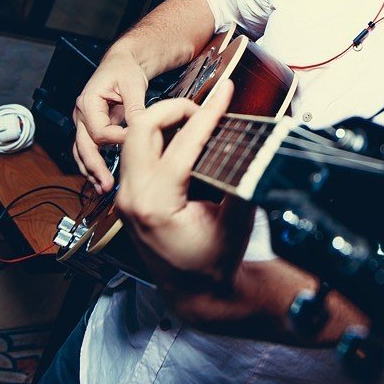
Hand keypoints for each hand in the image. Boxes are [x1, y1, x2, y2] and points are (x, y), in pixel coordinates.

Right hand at [73, 45, 150, 191]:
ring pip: (81, 150)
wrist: (121, 63)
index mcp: (89, 101)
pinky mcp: (89, 127)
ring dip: (90, 170)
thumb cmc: (125, 70)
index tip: (135, 145)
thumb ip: (135, 108)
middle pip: (84, 145)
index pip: (99, 130)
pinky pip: (86, 148)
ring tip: (101, 187)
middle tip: (107, 184)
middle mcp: (81, 113)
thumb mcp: (133, 85)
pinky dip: (91, 163)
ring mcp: (83, 121)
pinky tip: (98, 178)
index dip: (117, 140)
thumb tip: (140, 128)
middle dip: (95, 167)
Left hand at [112, 80, 253, 287]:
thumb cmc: (212, 262)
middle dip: (175, 109)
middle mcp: (133, 198)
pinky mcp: (129, 195)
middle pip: (142, 128)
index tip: (225, 92)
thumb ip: (243, 182)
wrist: (194, 290)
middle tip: (206, 111)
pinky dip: (159, 137)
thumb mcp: (235, 222)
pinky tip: (184, 140)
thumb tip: (256, 147)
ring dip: (165, 121)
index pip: (182, 143)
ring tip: (198, 124)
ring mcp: (126, 197)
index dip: (208, 113)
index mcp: (156, 206)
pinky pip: (137, 152)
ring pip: (134, 137)